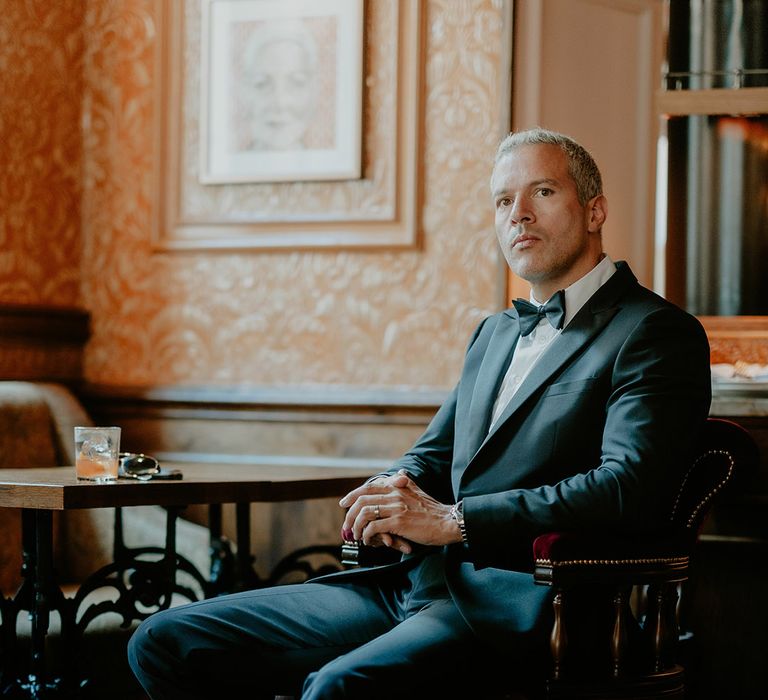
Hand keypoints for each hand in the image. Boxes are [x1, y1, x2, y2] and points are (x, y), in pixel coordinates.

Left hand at [339, 470, 461, 552]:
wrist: (448, 522)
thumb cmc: (433, 511)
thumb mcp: (418, 491)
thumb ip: (406, 483)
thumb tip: (400, 474)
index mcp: (397, 487)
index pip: (368, 487)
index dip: (352, 495)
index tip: (343, 503)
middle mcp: (395, 494)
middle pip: (362, 500)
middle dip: (350, 515)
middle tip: (347, 526)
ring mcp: (396, 508)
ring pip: (365, 514)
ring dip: (357, 527)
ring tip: (358, 536)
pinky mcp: (399, 522)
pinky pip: (374, 527)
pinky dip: (367, 535)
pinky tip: (369, 540)